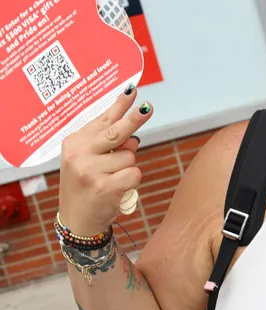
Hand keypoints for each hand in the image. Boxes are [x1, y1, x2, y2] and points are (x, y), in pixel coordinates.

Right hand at [58, 85, 150, 236]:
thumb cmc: (86, 184)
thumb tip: (133, 133)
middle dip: (134, 119)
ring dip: (128, 166)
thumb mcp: (87, 159)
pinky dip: (132, 181)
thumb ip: (106, 143)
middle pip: (116, 132)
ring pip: (130, 156)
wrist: (77, 219)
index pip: (102, 119)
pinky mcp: (104, 187)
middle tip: (148, 108)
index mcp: (74, 142)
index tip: (132, 91)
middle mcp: (79, 154)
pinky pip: (134, 174)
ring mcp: (90, 171)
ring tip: (113, 177)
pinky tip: (118, 188)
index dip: (119, 105)